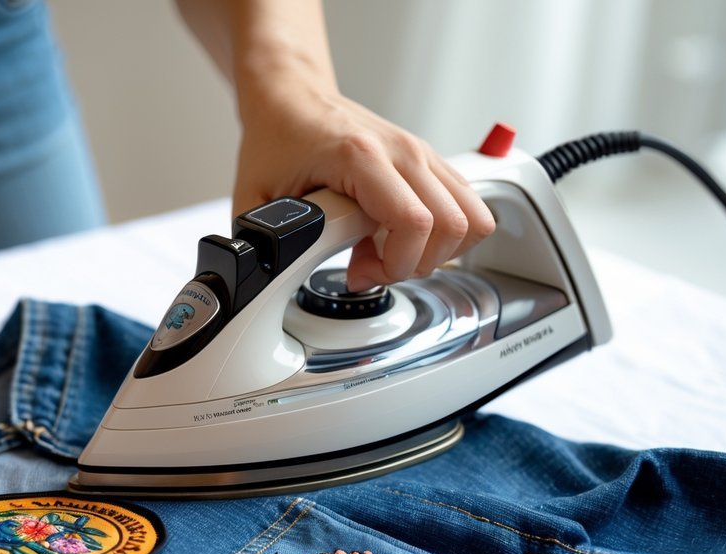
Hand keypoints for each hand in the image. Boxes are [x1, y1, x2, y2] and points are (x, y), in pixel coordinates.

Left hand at [233, 91, 495, 291]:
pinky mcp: (428, 162)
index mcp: (361, 156)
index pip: (415, 223)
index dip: (393, 265)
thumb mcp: (253, 199)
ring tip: (388, 254)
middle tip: (371, 268)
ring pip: (472, 218)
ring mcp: (421, 154)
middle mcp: (402, 151)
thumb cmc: (277, 139)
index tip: (358, 273)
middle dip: (415, 265)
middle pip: (452, 225)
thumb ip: (262, 245)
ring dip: (435, 252)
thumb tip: (263, 283)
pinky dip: (440, 235)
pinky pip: (464, 207)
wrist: (291, 98)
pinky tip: (395, 237)